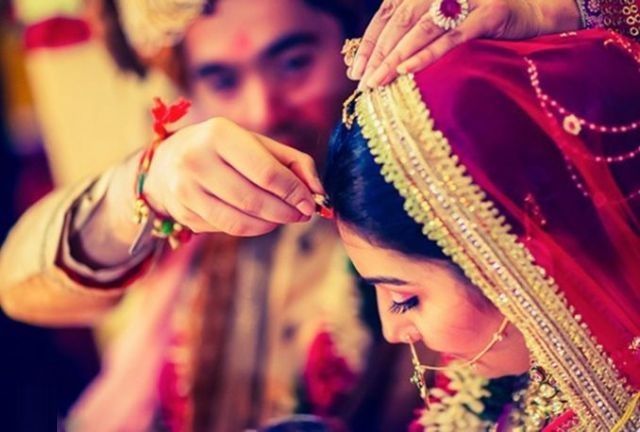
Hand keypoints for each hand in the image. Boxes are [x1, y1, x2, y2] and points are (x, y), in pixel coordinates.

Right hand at [143, 117, 323, 236]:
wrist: (168, 162)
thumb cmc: (225, 150)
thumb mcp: (258, 144)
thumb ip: (294, 162)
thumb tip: (319, 192)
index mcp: (218, 134)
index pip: (265, 171)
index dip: (293, 192)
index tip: (311, 203)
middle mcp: (196, 160)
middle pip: (254, 199)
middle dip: (286, 211)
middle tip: (302, 215)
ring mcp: (185, 189)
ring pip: (240, 220)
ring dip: (271, 224)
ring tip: (286, 218)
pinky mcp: (183, 213)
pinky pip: (227, 229)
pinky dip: (253, 228)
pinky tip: (262, 220)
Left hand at [350, 0, 580, 87]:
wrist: (537, 10)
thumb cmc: (485, 22)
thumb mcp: (446, 24)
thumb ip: (418, 33)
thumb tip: (382, 61)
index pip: (388, 14)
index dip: (370, 42)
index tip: (355, 70)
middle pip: (399, 21)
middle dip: (378, 54)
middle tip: (363, 82)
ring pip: (420, 29)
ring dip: (395, 57)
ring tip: (377, 81)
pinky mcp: (487, 13)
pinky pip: (450, 37)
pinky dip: (426, 54)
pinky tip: (406, 70)